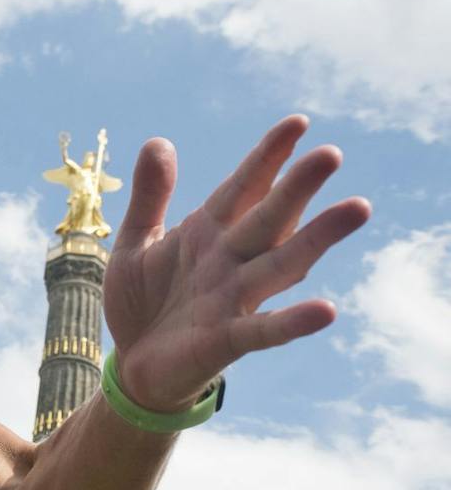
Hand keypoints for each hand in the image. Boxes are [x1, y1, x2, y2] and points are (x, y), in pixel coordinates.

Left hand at [102, 119, 369, 410]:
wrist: (133, 366)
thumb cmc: (142, 301)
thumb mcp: (136, 243)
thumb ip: (150, 196)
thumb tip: (159, 141)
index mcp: (208, 233)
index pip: (243, 188)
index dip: (267, 157)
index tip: (298, 123)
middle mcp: (229, 260)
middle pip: (269, 218)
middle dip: (296, 188)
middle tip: (331, 154)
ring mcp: (233, 299)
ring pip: (280, 264)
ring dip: (316, 239)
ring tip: (357, 208)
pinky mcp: (227, 339)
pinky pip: (265, 330)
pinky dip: (293, 321)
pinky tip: (326, 311)